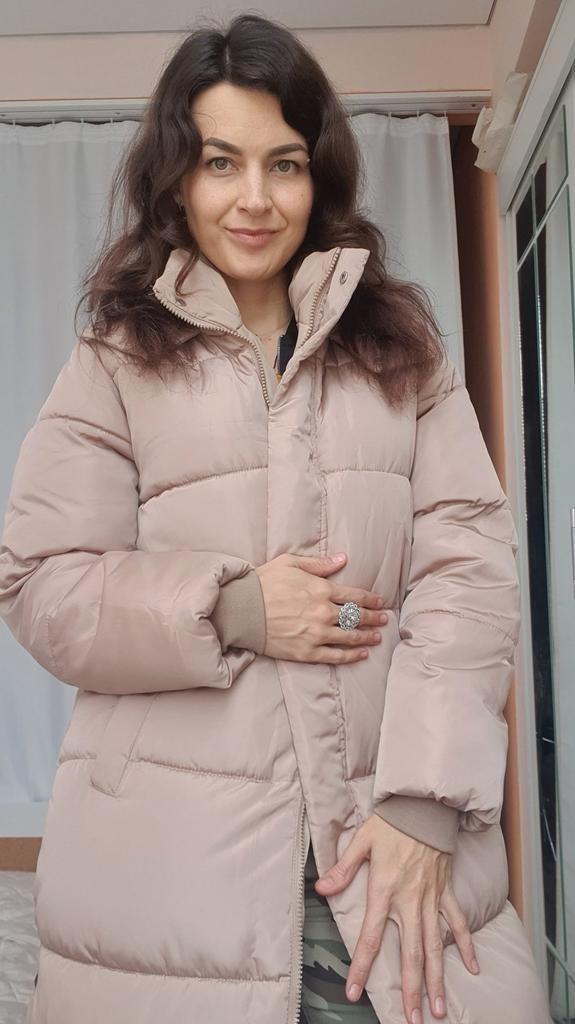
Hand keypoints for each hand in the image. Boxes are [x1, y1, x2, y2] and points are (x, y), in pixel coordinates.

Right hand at [255, 552, 387, 662]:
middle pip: (357, 616)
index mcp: (321, 589)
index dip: (371, 599)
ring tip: (377, 637)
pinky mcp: (307, 652)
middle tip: (384, 619)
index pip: (355, 595)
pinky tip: (361, 654)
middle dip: (374, 618)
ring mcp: (316, 634)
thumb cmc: (264, 583)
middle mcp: (323, 612)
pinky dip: (351, 655)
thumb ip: (319, 563)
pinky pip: (335, 656)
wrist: (242, 610)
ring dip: (367, 636)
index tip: (380, 601)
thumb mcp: (290, 563)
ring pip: (350, 637)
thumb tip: (343, 559)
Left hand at [314, 814, 479, 1023]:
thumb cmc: (392, 822)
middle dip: (411, 990)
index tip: (355, 993)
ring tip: (439, 1009)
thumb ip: (343, 869)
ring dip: (437, 979)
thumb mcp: (361, 841)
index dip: (362, 967)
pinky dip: (467, 945)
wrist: (425, 806)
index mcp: (385, 891)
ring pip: (436, 946)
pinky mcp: (445, 891)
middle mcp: (410, 901)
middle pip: (410, 954)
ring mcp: (431, 899)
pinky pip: (458, 923)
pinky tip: (474, 967)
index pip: (371, 937)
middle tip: (413, 1020)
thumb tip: (320, 889)